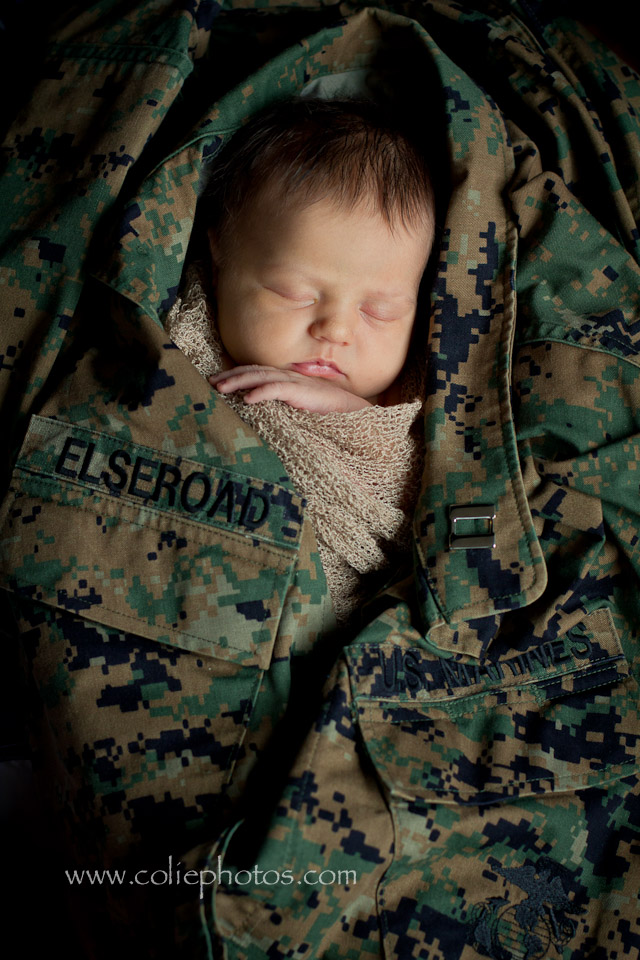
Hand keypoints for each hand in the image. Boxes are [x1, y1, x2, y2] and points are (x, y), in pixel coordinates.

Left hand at [209, 365, 371, 412]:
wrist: (352, 411)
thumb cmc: (328, 411)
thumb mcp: (300, 406)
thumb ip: (284, 404)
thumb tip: (262, 410)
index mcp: (287, 379)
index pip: (257, 372)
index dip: (237, 374)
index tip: (218, 380)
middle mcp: (288, 376)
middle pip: (254, 370)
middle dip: (231, 375)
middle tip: (211, 382)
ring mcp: (294, 383)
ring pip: (261, 377)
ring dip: (239, 381)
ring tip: (221, 388)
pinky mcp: (301, 393)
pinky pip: (277, 389)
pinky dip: (261, 392)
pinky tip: (247, 399)